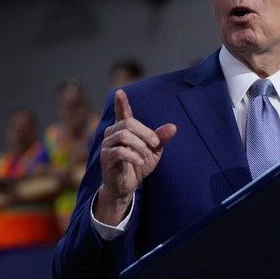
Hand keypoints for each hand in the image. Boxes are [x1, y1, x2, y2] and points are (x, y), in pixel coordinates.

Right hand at [94, 90, 176, 223]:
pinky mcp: (105, 158)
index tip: (120, 92)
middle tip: (155, 144)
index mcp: (124, 130)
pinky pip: (119, 151)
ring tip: (147, 155)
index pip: (122, 113)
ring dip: (139, 145)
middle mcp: (112, 134)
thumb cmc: (138, 166)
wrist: (127, 186)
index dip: (121, 103)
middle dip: (145, 132)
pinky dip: (133, 155)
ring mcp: (107, 145)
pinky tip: (140, 161)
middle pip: (128, 123)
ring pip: (123, 135)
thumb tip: (173, 127)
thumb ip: (160, 139)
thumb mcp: (153, 152)